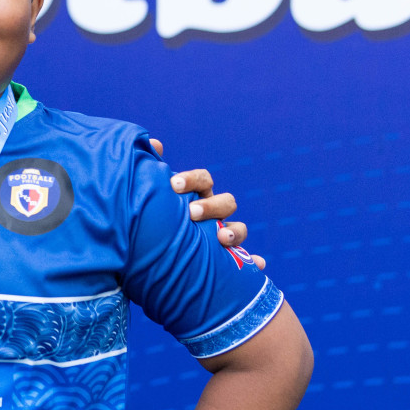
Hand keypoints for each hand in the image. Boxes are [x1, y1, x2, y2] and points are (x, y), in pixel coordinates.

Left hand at [149, 139, 264, 269]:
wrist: (154, 253)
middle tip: (192, 213)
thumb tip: (154, 143)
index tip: (174, 185)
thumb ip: (151, 172)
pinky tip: (258, 265)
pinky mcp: (227, 257)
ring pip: (239, 228)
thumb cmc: (155, 219)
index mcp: (196, 195)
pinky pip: (248, 260)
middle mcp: (214, 213)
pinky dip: (255, 262)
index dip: (192, 180)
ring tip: (223, 238)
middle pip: (226, 202)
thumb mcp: (152, 197)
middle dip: (211, 206)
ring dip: (235, 231)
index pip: (202, 180)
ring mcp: (223, 234)